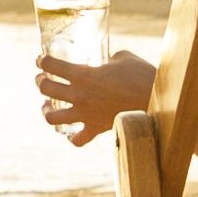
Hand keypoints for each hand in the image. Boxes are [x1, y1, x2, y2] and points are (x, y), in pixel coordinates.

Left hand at [33, 47, 154, 146]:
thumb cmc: (142, 75)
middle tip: (43, 79)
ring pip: (52, 117)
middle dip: (41, 81)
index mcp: (83, 74)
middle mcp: (79, 94)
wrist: (156, 101)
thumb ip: (109, 58)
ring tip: (48, 105)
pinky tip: (71, 131)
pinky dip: (71, 137)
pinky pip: (76, 140)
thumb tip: (108, 62)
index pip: (50, 65)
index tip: (41, 59)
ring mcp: (85, 114)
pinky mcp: (96, 129)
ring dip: (46, 110)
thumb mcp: (123, 57)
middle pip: (45, 88)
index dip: (42, 60)